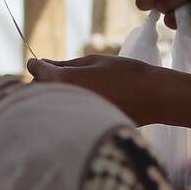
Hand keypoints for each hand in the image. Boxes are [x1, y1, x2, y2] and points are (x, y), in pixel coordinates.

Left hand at [26, 55, 190, 129]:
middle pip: (37, 91)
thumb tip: (41, 64)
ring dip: (54, 96)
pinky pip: (64, 117)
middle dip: (42, 82)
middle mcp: (64, 100)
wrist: (154, 98)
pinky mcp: (82, 128)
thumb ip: (64, 64)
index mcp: (65, 80)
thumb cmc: (126, 74)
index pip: (36, 71)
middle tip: (59, 75)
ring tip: (75, 89)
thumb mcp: (93, 61)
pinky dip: (67, 109)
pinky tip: (83, 102)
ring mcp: (72, 117)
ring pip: (49, 105)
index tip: (40, 63)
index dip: (36, 65)